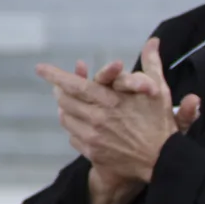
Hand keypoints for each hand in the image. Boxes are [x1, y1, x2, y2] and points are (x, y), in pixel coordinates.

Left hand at [35, 39, 191, 184]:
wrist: (163, 161)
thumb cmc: (161, 124)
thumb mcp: (160, 91)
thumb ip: (152, 64)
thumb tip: (153, 42)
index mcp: (110, 100)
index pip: (74, 85)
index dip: (55, 75)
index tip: (40, 68)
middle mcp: (97, 118)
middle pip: (65, 100)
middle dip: (60, 91)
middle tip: (60, 87)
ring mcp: (93, 136)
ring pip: (66, 117)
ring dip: (67, 109)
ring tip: (72, 105)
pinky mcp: (92, 152)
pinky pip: (72, 137)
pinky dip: (75, 129)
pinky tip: (84, 125)